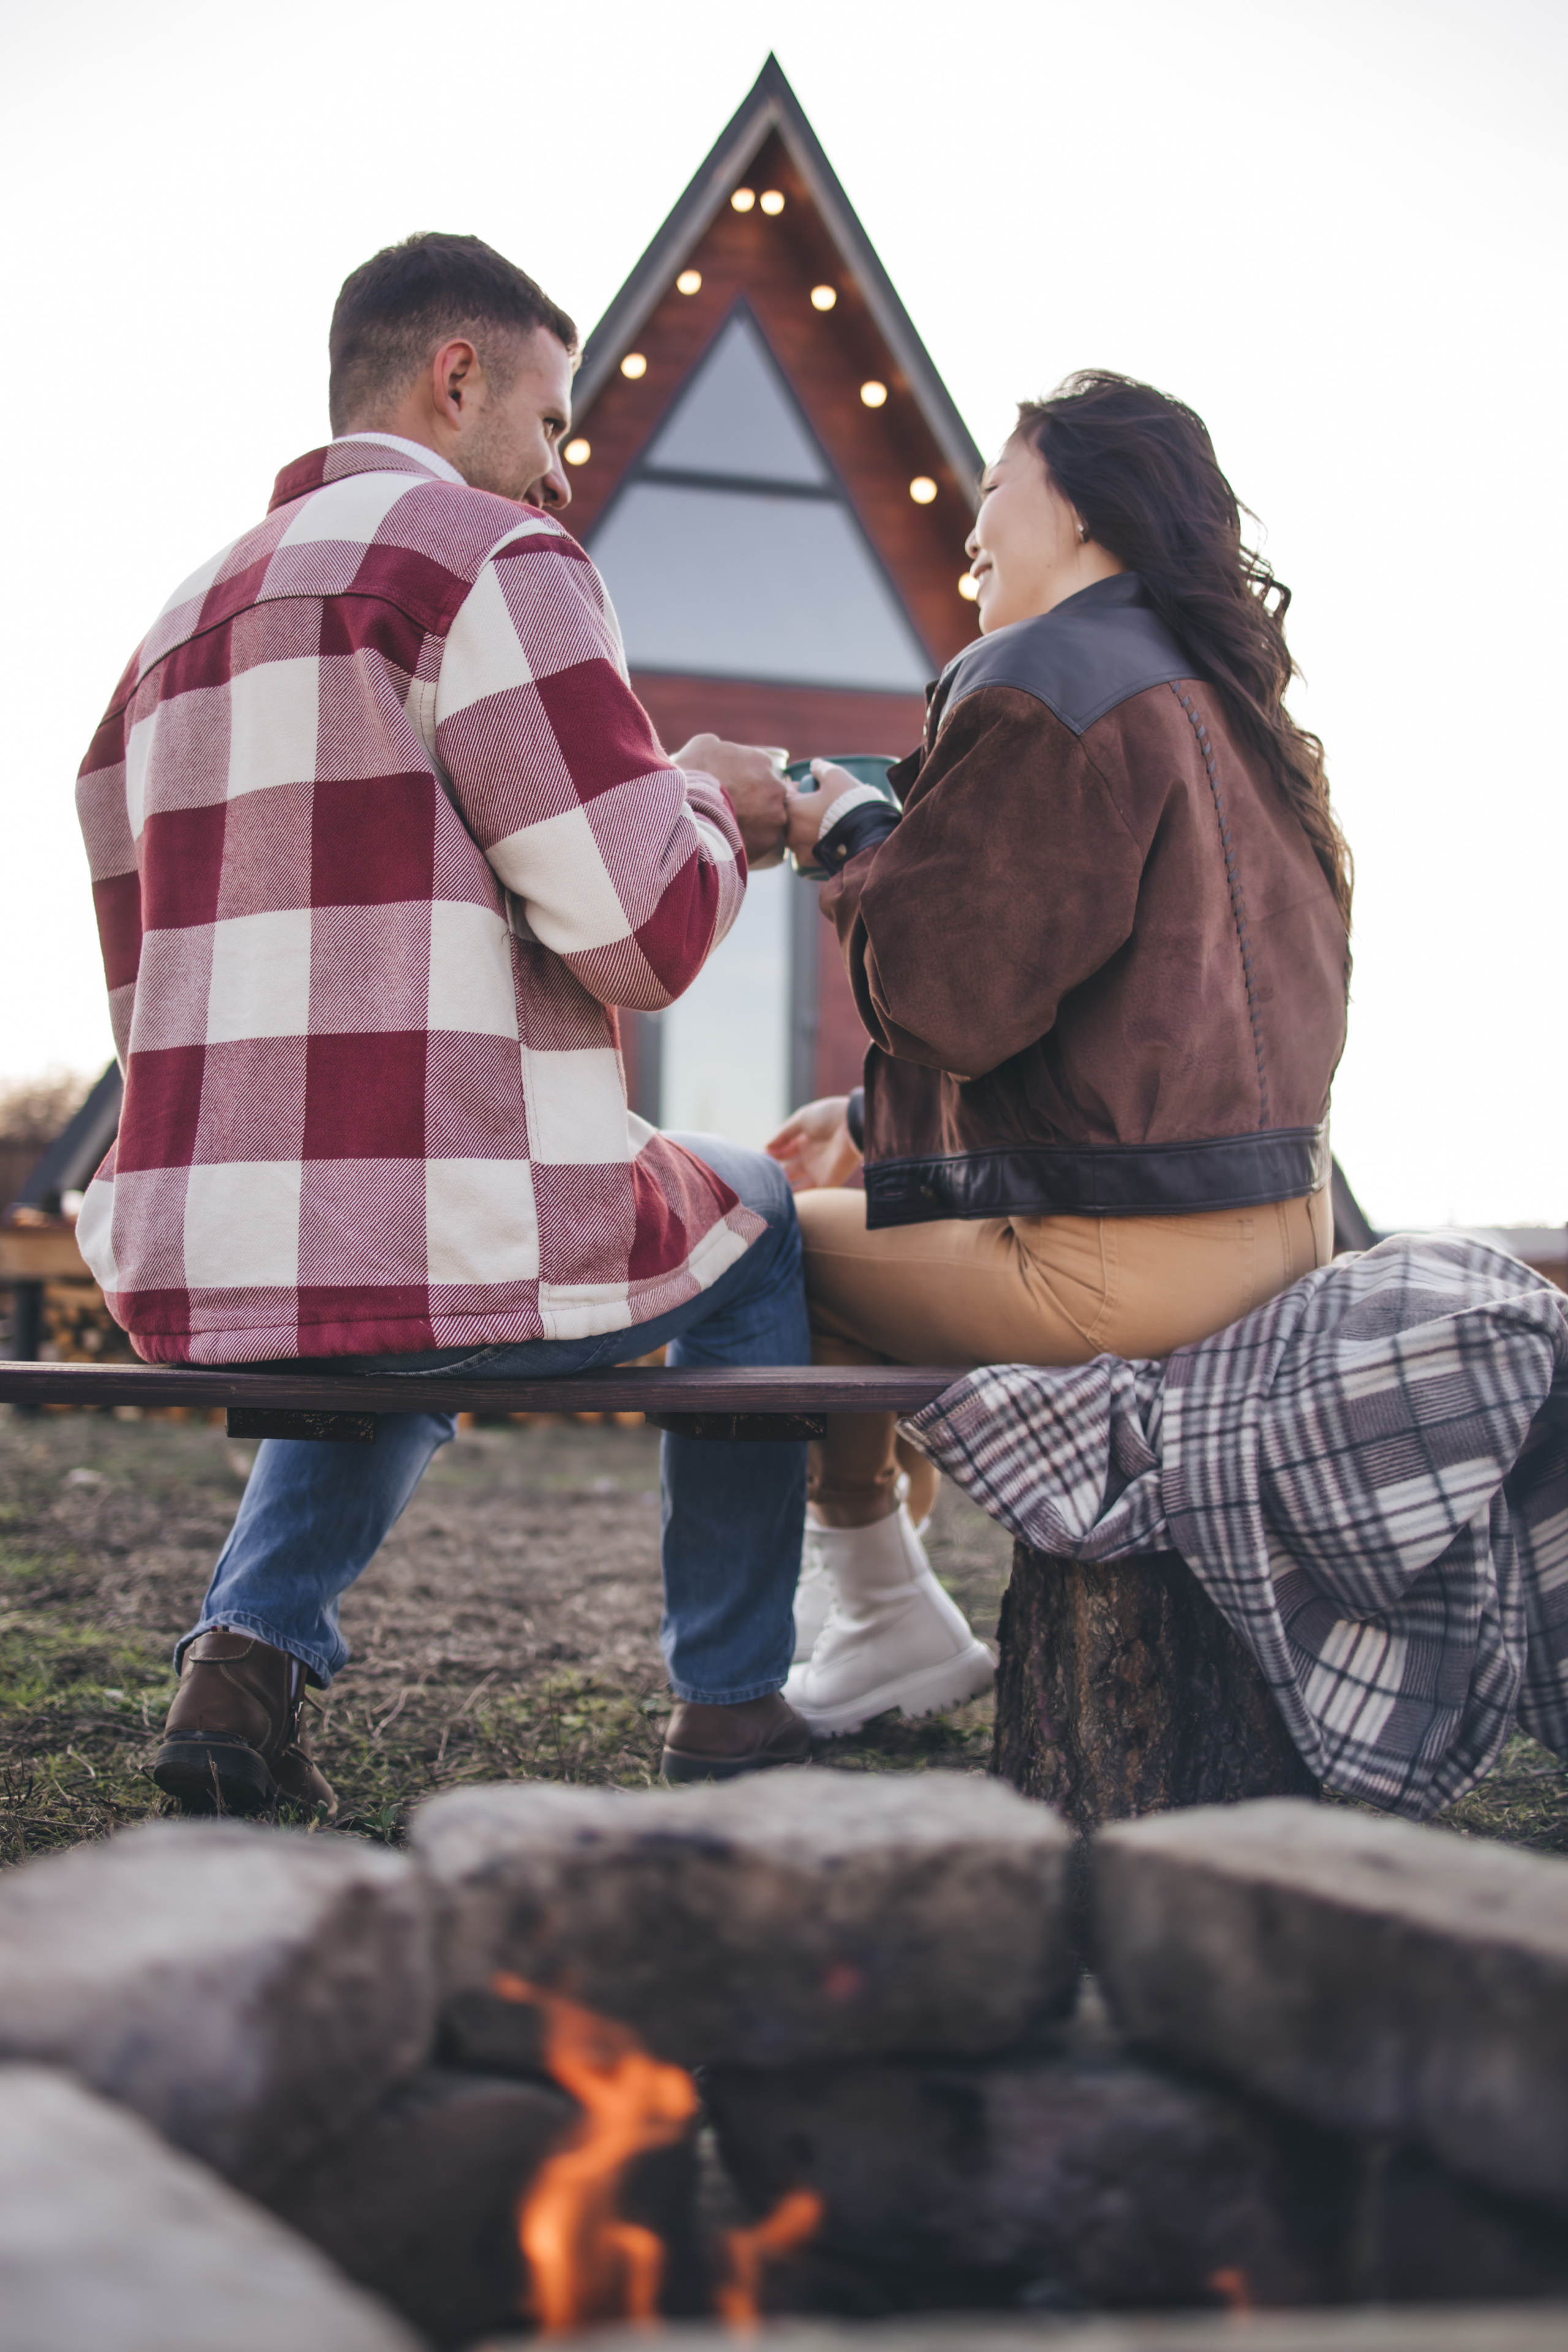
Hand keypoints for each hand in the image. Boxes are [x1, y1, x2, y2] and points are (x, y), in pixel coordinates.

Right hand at [673, 735, 787, 867]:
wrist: (690, 811)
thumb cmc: (695, 775)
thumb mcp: (703, 745)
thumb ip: (720, 745)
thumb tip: (721, 750)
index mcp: (763, 762)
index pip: (761, 769)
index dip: (746, 779)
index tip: (734, 788)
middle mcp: (776, 787)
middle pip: (768, 794)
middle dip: (755, 800)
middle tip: (733, 808)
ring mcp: (776, 815)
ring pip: (769, 819)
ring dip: (756, 822)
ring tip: (733, 826)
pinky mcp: (769, 840)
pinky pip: (763, 840)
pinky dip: (752, 841)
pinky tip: (735, 839)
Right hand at [765, 1096, 862, 1190]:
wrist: (853, 1123)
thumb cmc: (829, 1117)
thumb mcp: (802, 1119)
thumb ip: (783, 1134)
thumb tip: (765, 1146)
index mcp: (805, 1140)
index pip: (783, 1152)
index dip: (770, 1156)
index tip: (756, 1159)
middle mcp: (811, 1157)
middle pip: (787, 1170)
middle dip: (773, 1174)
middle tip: (756, 1178)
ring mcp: (818, 1171)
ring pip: (796, 1184)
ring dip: (781, 1188)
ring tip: (763, 1191)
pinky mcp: (828, 1182)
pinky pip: (810, 1195)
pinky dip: (796, 1199)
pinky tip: (778, 1200)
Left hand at [784, 759, 861, 865]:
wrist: (865, 835)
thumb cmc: (848, 802)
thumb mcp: (835, 776)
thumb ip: (821, 768)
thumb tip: (814, 765)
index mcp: (791, 808)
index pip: (786, 792)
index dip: (797, 786)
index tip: (809, 786)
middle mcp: (789, 831)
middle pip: (789, 815)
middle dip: (800, 808)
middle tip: (817, 804)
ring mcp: (797, 849)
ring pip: (796, 834)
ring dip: (805, 826)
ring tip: (823, 821)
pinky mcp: (808, 863)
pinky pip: (805, 850)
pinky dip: (812, 843)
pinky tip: (826, 838)